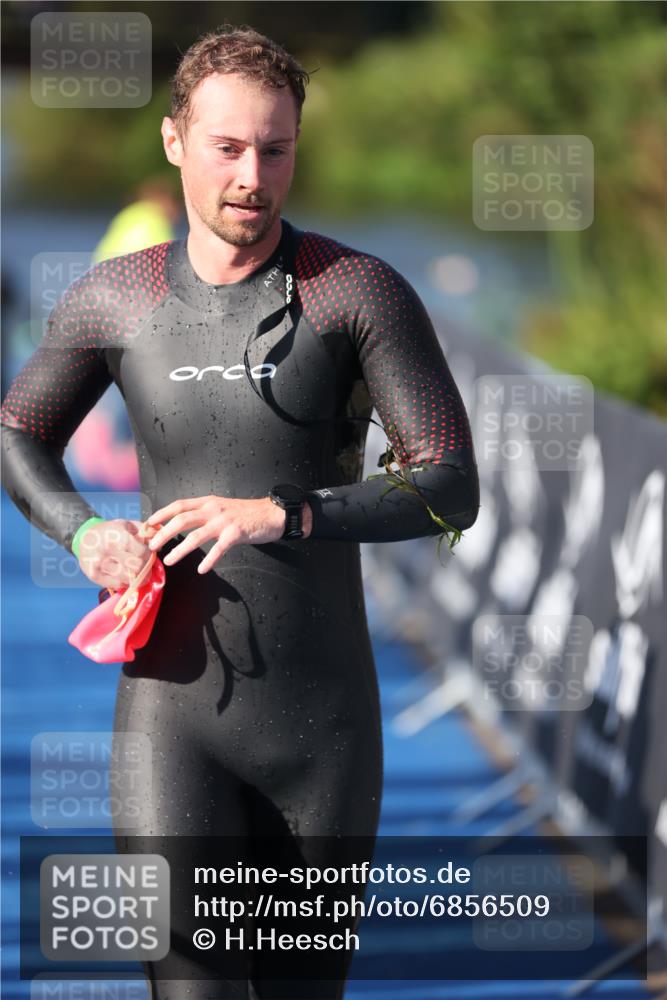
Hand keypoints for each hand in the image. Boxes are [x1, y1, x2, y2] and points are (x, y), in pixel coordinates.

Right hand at [77, 519, 156, 589]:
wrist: (84, 537)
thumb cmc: (110, 531)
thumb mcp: (128, 525)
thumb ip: (146, 533)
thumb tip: (159, 543)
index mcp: (117, 536)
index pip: (141, 553)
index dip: (149, 556)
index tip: (149, 555)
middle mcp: (107, 551)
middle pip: (136, 568)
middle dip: (145, 569)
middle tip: (145, 566)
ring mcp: (99, 564)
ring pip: (128, 579)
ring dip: (136, 578)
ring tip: (136, 572)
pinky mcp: (94, 576)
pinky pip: (117, 585)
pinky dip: (124, 582)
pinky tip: (124, 574)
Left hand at [145, 495, 310, 573]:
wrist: (272, 514)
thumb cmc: (247, 514)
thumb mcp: (222, 508)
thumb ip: (204, 514)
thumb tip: (182, 525)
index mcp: (208, 502)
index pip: (179, 505)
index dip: (161, 514)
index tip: (148, 524)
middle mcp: (213, 509)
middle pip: (182, 519)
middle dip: (164, 533)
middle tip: (152, 546)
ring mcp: (224, 521)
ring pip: (196, 535)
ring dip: (180, 549)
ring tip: (169, 560)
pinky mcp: (236, 533)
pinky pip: (219, 548)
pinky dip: (210, 560)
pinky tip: (202, 569)